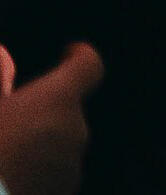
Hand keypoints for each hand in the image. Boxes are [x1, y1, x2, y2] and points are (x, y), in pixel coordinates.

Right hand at [0, 43, 102, 194]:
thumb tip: (3, 55)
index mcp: (57, 101)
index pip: (88, 66)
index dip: (79, 57)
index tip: (70, 53)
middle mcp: (74, 131)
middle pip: (67, 109)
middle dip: (44, 110)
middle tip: (9, 118)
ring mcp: (70, 168)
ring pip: (60, 144)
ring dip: (40, 143)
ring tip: (4, 151)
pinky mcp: (62, 193)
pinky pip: (53, 174)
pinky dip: (36, 171)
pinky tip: (8, 179)